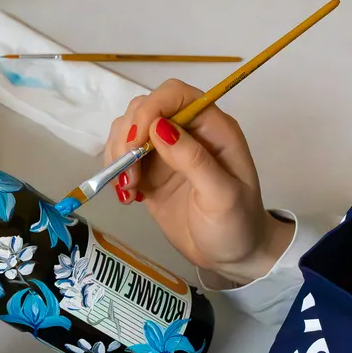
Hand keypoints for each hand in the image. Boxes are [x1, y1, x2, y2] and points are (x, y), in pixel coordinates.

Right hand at [104, 79, 293, 284]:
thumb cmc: (236, 226)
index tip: (136, 143)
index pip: (175, 95)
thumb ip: (193, 159)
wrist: (231, 257)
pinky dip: (115, 171)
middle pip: (144, 109)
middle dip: (128, 137)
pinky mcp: (150, 172)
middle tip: (128, 175)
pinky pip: (123, 156)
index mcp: (213, 128)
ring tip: (128, 189)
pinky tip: (126, 195)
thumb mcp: (222, 196)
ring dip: (118, 155)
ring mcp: (166, 152)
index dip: (150, 109)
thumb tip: (159, 127)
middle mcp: (187, 132)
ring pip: (128, 130)